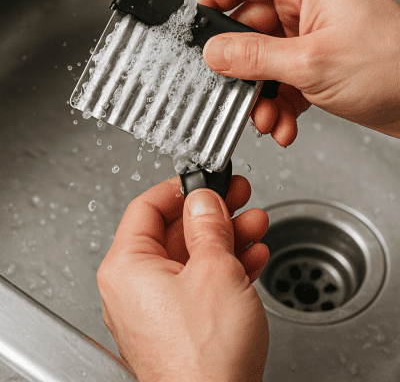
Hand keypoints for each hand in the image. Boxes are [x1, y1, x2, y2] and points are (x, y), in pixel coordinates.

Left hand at [97, 175, 269, 381]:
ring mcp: (157, 310)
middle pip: (174, 232)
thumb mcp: (214, 270)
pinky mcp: (179, 327)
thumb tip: (204, 200)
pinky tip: (252, 257)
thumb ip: (209, 225)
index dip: (180, 188)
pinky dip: (226, 268)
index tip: (204, 179)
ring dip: (227, 238)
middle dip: (214, 214)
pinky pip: (200, 285)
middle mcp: (134, 288)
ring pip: (192, 257)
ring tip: (255, 225)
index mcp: (127, 267)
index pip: (146, 207)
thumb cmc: (203, 359)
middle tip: (239, 197)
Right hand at [201, 0, 399, 146]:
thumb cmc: (395, 66)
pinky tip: (285, 124)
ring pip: (267, 60)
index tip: (192, 26)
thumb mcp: (311, 63)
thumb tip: (214, 52)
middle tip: (231, 90)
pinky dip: (281, 104)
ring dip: (262, 94)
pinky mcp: (323, 63)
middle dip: (242, 67)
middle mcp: (310, 5)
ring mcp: (317, 35)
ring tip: (267, 118)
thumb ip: (255, 57)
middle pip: (250, 27)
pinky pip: (286, 80)